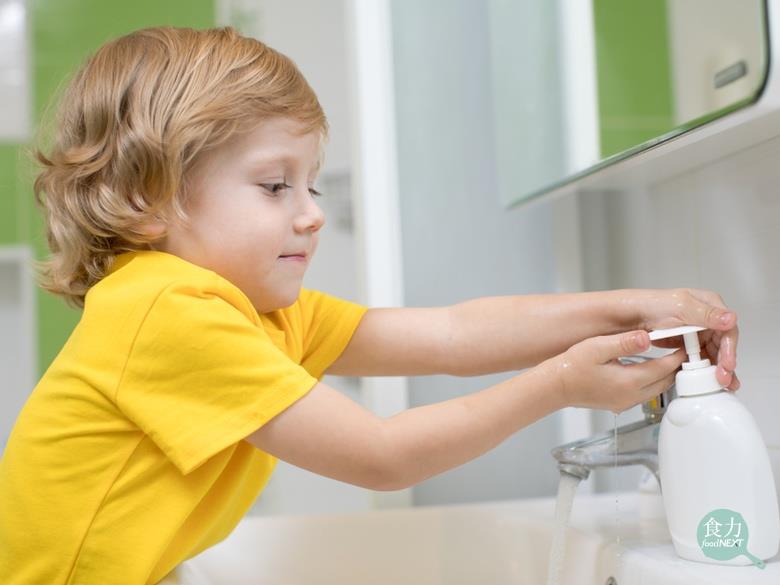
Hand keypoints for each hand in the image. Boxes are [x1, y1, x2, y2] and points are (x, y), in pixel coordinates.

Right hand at [547, 330, 685, 413]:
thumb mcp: (596, 348)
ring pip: (657, 389)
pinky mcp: (620, 404)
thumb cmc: (571, 367)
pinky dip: (653, 381)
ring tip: (671, 357)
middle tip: (683, 349)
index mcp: (629, 381)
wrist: (555, 387)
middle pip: (666, 381)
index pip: (664, 367)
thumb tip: (647, 337)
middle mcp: (631, 396)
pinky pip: (645, 393)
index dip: (678, 354)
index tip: (686, 342)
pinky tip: (650, 369)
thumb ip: (624, 342)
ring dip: (666, 374)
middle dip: (677, 366)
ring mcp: (626, 402)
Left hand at [621, 288, 738, 390]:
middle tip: (724, 379)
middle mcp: (705, 317)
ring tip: (720, 383)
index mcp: (709, 304)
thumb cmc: (650, 304)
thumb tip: (729, 319)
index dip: (729, 348)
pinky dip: (703, 368)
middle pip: (722, 343)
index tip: (727, 364)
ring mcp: (694, 330)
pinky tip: (706, 379)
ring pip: (712, 352)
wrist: (628, 313)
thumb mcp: (680, 307)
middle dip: (725, 363)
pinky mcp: (684, 341)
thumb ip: (706, 314)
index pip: (728, 330)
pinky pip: (698, 356)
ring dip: (717, 368)